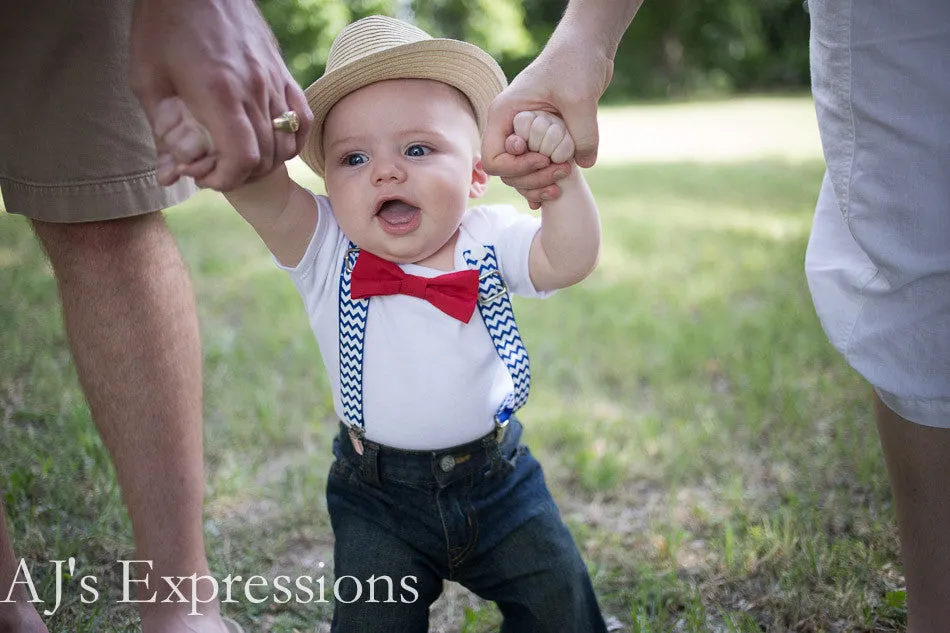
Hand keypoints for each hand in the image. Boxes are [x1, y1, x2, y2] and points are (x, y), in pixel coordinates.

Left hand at [130, 0, 312, 190]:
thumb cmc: (163, 28)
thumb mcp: (147, 81)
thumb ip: (164, 133)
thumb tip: (170, 176)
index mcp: (219, 93)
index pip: (243, 158)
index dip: (227, 180)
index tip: (206, 176)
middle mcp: (254, 89)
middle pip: (266, 157)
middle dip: (240, 174)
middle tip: (214, 167)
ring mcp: (274, 80)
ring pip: (286, 142)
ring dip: (265, 161)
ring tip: (238, 156)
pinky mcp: (283, 72)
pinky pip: (301, 118)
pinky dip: (291, 140)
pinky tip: (270, 143)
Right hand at [482, 35, 612, 206]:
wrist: (587, 46)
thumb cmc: (576, 62)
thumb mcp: (580, 99)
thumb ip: (582, 134)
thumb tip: (582, 163)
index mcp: (505, 114)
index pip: (493, 159)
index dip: (516, 168)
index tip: (543, 159)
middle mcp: (510, 126)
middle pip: (507, 172)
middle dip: (532, 178)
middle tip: (563, 171)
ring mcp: (526, 133)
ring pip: (520, 174)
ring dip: (540, 182)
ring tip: (566, 177)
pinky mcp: (543, 137)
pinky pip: (535, 167)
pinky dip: (543, 181)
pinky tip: (558, 190)